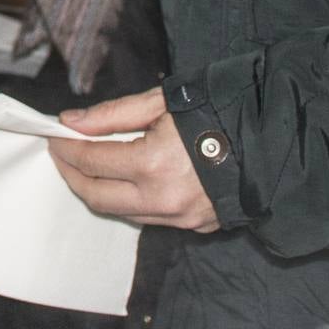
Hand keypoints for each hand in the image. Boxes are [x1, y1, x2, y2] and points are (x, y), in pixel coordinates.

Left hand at [45, 89, 219, 232]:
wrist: (273, 144)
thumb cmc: (218, 113)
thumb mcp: (161, 102)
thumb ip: (112, 115)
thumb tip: (71, 122)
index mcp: (152, 165)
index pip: (91, 160)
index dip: (67, 148)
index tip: (55, 136)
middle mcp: (161, 199)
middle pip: (97, 196)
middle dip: (72, 175)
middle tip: (62, 155)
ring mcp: (178, 218)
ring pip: (121, 212)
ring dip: (99, 190)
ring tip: (90, 165)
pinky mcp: (194, 227)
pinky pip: (148, 218)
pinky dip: (130, 200)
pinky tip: (126, 180)